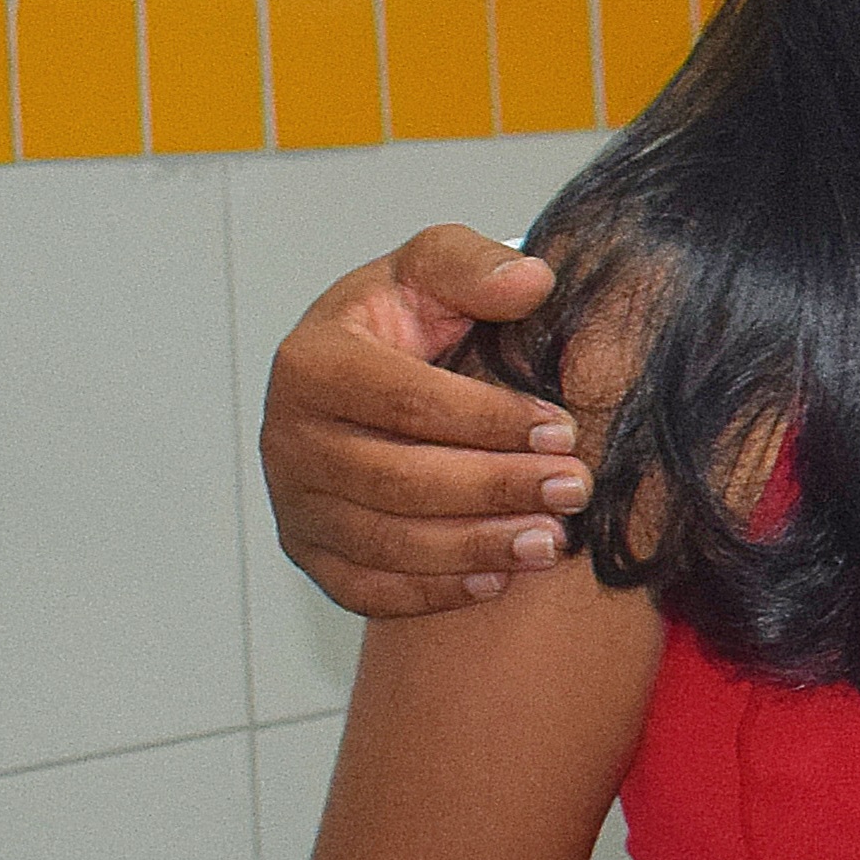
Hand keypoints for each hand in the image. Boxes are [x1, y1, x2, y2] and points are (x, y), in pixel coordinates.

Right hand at [261, 228, 582, 615]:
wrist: (364, 373)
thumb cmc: (402, 320)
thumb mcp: (432, 268)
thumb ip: (474, 266)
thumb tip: (532, 281)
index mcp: (312, 362)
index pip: (407, 401)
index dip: (491, 420)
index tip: (565, 430)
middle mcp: (286, 436)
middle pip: (397, 479)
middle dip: (496, 489)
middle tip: (573, 491)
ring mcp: (292, 500)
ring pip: (385, 541)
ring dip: (475, 547)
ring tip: (550, 542)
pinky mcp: (308, 549)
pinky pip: (365, 587)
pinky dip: (430, 592)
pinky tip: (495, 581)